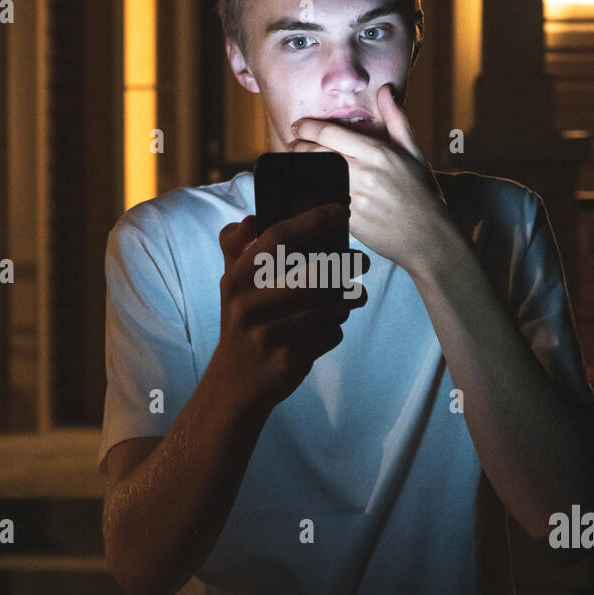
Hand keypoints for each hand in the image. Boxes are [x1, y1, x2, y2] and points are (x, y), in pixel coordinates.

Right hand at [208, 205, 370, 415]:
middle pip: (313, 274)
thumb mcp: (230, 286)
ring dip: (349, 297)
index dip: (312, 220)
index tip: (341, 211)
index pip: (277, 238)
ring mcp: (270, 333)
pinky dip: (336, 328)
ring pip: (328, 305)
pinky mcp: (289, 358)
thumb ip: (236, 248)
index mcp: (236, 278)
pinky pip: (329, 334)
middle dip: (346, 265)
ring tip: (356, 293)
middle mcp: (250, 304)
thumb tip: (250, 219)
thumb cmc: (241, 323)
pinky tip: (331, 325)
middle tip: (363, 261)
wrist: (234, 383)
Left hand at [287, 83, 450, 271]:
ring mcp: (354, 199)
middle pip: (316, 153)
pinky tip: (304, 188)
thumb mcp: (413, 152)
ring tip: (294, 162)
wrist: (429, 237)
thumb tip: (385, 88)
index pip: (330, 133)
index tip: (298, 126)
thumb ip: (396, 118)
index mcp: (377, 154)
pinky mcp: (348, 221)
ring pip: (314, 176)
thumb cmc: (422, 193)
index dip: (308, 127)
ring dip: (299, 168)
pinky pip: (320, 201)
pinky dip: (309, 192)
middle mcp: (363, 175)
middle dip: (298, 146)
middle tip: (292, 144)